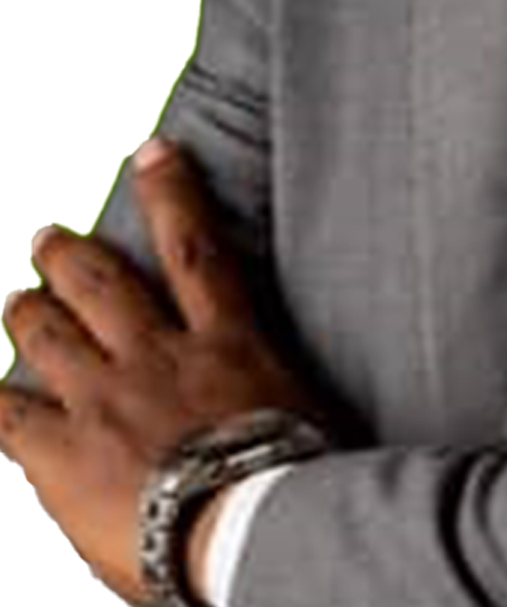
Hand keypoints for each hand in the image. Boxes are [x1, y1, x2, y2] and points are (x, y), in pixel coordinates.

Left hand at [0, 137, 331, 603]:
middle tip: (48, 236)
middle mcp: (158, 357)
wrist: (243, 526)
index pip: (194, 248)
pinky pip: (14, 416)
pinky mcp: (65, 452)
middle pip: (107, 287)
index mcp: (224, 342)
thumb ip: (278, 393)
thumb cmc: (291, 478)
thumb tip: (290, 404)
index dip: (171, 193)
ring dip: (31, 312)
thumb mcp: (306, 413)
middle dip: (73, 256)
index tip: (152, 152)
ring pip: (56, 338)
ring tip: (16, 297)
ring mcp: (105, 399)